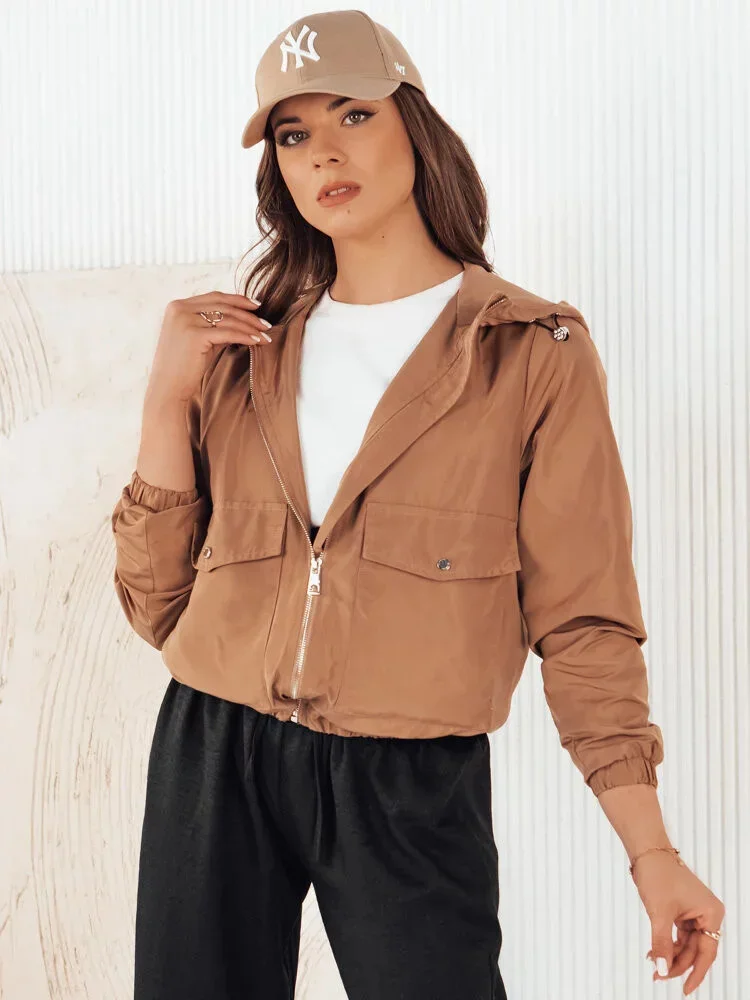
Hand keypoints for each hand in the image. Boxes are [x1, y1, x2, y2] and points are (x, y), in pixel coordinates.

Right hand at [145, 291, 273, 404]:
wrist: (168, 388)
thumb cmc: (185, 367)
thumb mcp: (200, 339)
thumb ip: (215, 325)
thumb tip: (243, 319)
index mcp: (177, 306)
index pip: (214, 297)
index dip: (238, 300)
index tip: (256, 306)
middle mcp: (179, 309)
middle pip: (223, 305)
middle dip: (248, 313)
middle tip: (267, 323)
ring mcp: (185, 320)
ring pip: (228, 319)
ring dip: (250, 326)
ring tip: (266, 335)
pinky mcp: (194, 335)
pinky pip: (228, 333)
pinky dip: (245, 336)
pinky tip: (257, 341)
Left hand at [633, 851, 724, 994]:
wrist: (646, 851)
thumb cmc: (659, 873)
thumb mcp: (659, 913)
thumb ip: (662, 943)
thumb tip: (662, 967)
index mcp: (711, 913)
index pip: (707, 952)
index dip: (696, 973)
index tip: (685, 989)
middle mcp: (707, 913)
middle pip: (695, 950)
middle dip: (677, 963)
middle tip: (659, 975)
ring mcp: (695, 912)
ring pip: (686, 943)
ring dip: (670, 954)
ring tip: (653, 963)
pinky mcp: (683, 910)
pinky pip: (679, 934)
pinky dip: (667, 943)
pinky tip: (655, 951)